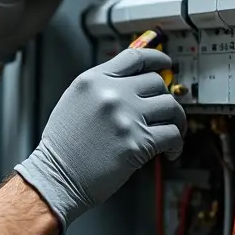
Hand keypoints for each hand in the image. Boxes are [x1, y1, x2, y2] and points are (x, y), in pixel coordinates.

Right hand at [14, 49, 186, 233]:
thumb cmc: (63, 146)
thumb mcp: (74, 101)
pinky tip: (170, 151)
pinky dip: (177, 144)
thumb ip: (101, 87)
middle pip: (157, 83)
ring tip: (170, 131)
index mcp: (93, 80)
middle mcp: (111, 94)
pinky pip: (173, 135)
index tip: (166, 64)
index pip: (135, 57)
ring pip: (171, 107)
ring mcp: (126, 117)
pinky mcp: (138, 143)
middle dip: (164, 97)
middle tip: (164, 111)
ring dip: (176, 120)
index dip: (157, 58)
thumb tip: (133, 81)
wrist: (57, 177)